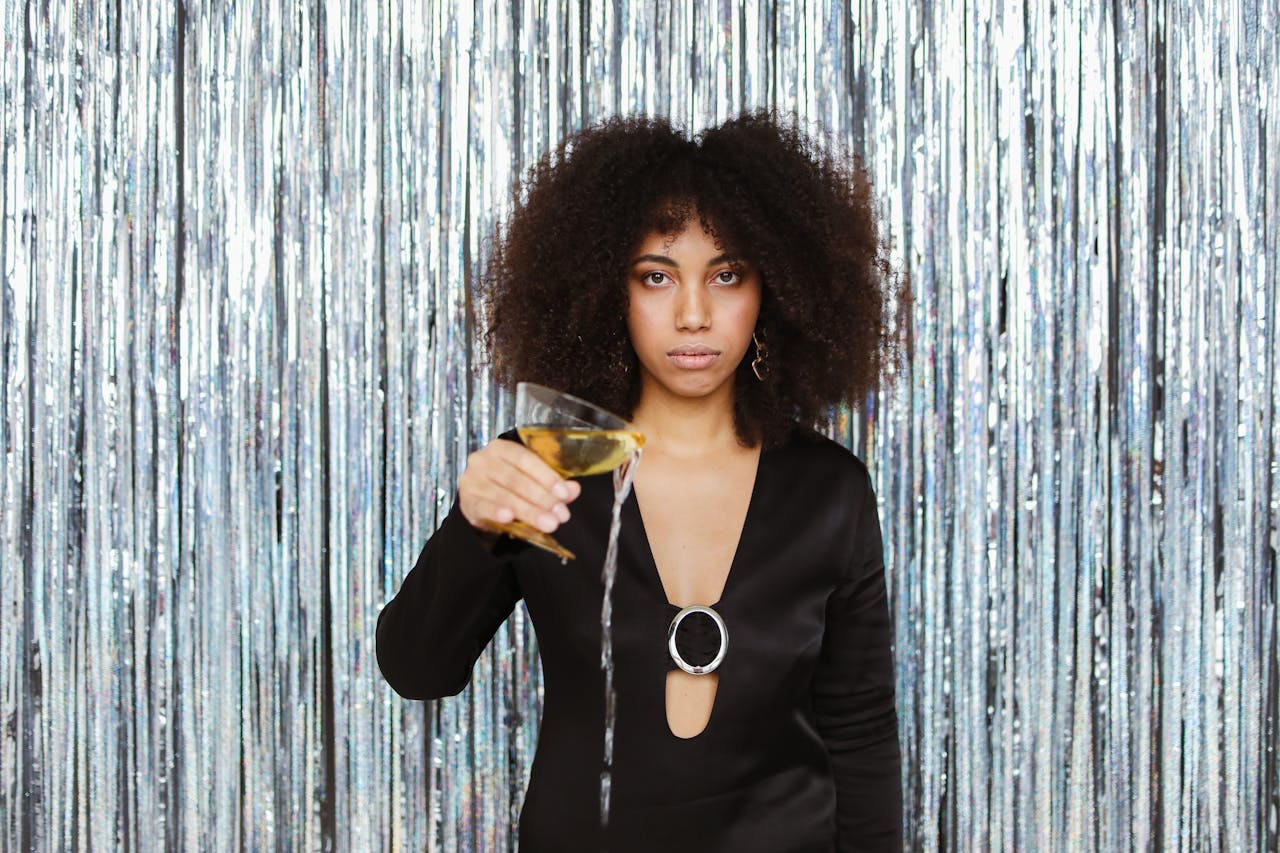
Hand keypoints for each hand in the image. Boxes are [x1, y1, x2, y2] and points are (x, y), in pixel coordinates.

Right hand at [458, 437, 581, 534]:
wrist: (480, 502)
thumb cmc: (508, 487)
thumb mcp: (531, 482)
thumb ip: (552, 485)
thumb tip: (573, 489)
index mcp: (501, 448)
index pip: (526, 459)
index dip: (546, 476)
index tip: (564, 493)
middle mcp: (483, 460)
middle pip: (516, 479)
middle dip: (542, 498)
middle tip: (561, 514)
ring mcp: (472, 481)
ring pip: (504, 495)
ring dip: (528, 511)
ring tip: (548, 523)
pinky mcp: (467, 501)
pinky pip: (483, 506)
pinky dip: (497, 511)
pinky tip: (509, 517)